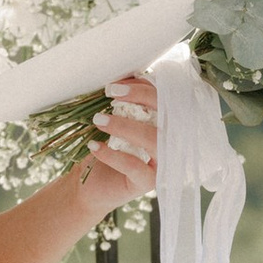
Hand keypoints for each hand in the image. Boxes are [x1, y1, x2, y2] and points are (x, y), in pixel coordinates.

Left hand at [72, 71, 157, 223]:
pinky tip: (93, 146)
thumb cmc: (106, 146)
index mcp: (169, 124)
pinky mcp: (149, 182)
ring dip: (125, 126)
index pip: (167, 98)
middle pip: (169, 115)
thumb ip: (126, 101)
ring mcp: (164, 163)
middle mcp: (173, 142)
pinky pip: (134, 166)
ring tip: (98, 120)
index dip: (144, 87)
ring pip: (154, 140)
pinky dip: (112, 154)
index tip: (116, 84)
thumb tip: (123, 77)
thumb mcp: (116, 119)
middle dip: (141, 98)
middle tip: (110, 93)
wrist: (90, 185)